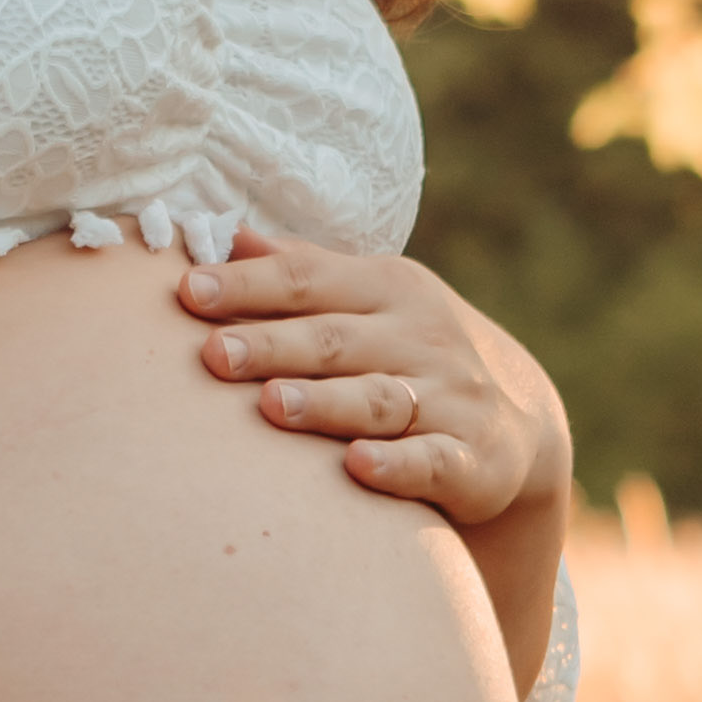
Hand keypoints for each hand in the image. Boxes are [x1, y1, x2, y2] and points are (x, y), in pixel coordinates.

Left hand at [180, 230, 570, 528]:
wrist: (514, 424)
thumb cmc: (409, 352)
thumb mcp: (369, 300)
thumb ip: (303, 271)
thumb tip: (227, 234)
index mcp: (388, 289)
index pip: (309, 280)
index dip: (248, 285)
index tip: (187, 292)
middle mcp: (421, 338)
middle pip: (336, 340)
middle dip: (274, 345)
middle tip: (214, 355)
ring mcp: (449, 399)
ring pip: (378, 400)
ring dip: (326, 403)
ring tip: (272, 405)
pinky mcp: (471, 460)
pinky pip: (433, 462)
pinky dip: (397, 466)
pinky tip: (358, 467)